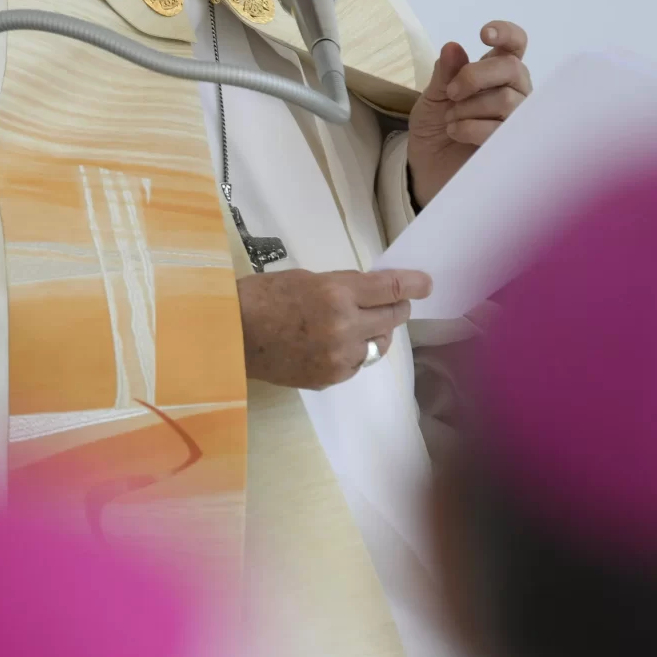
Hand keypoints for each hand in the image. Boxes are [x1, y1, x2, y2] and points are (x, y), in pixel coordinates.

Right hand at [237, 268, 431, 389]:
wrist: (229, 337)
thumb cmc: (261, 297)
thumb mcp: (306, 278)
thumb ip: (343, 285)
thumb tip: (374, 292)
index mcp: (336, 293)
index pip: (391, 288)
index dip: (414, 284)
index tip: (426, 284)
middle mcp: (344, 326)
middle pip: (393, 317)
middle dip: (396, 307)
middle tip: (392, 302)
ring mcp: (339, 357)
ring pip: (379, 344)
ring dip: (375, 332)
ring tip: (357, 326)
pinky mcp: (330, 378)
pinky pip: (357, 364)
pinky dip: (353, 353)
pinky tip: (334, 345)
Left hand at [409, 20, 531, 205]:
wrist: (427, 169)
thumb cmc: (435, 128)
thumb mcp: (432, 97)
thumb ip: (444, 73)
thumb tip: (453, 47)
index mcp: (496, 72)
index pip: (515, 44)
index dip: (507, 33)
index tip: (483, 34)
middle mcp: (514, 91)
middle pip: (512, 68)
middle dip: (476, 76)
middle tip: (450, 93)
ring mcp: (517, 118)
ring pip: (508, 99)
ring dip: (469, 108)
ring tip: (450, 120)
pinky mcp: (512, 144)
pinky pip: (501, 128)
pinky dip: (471, 127)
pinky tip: (456, 132)